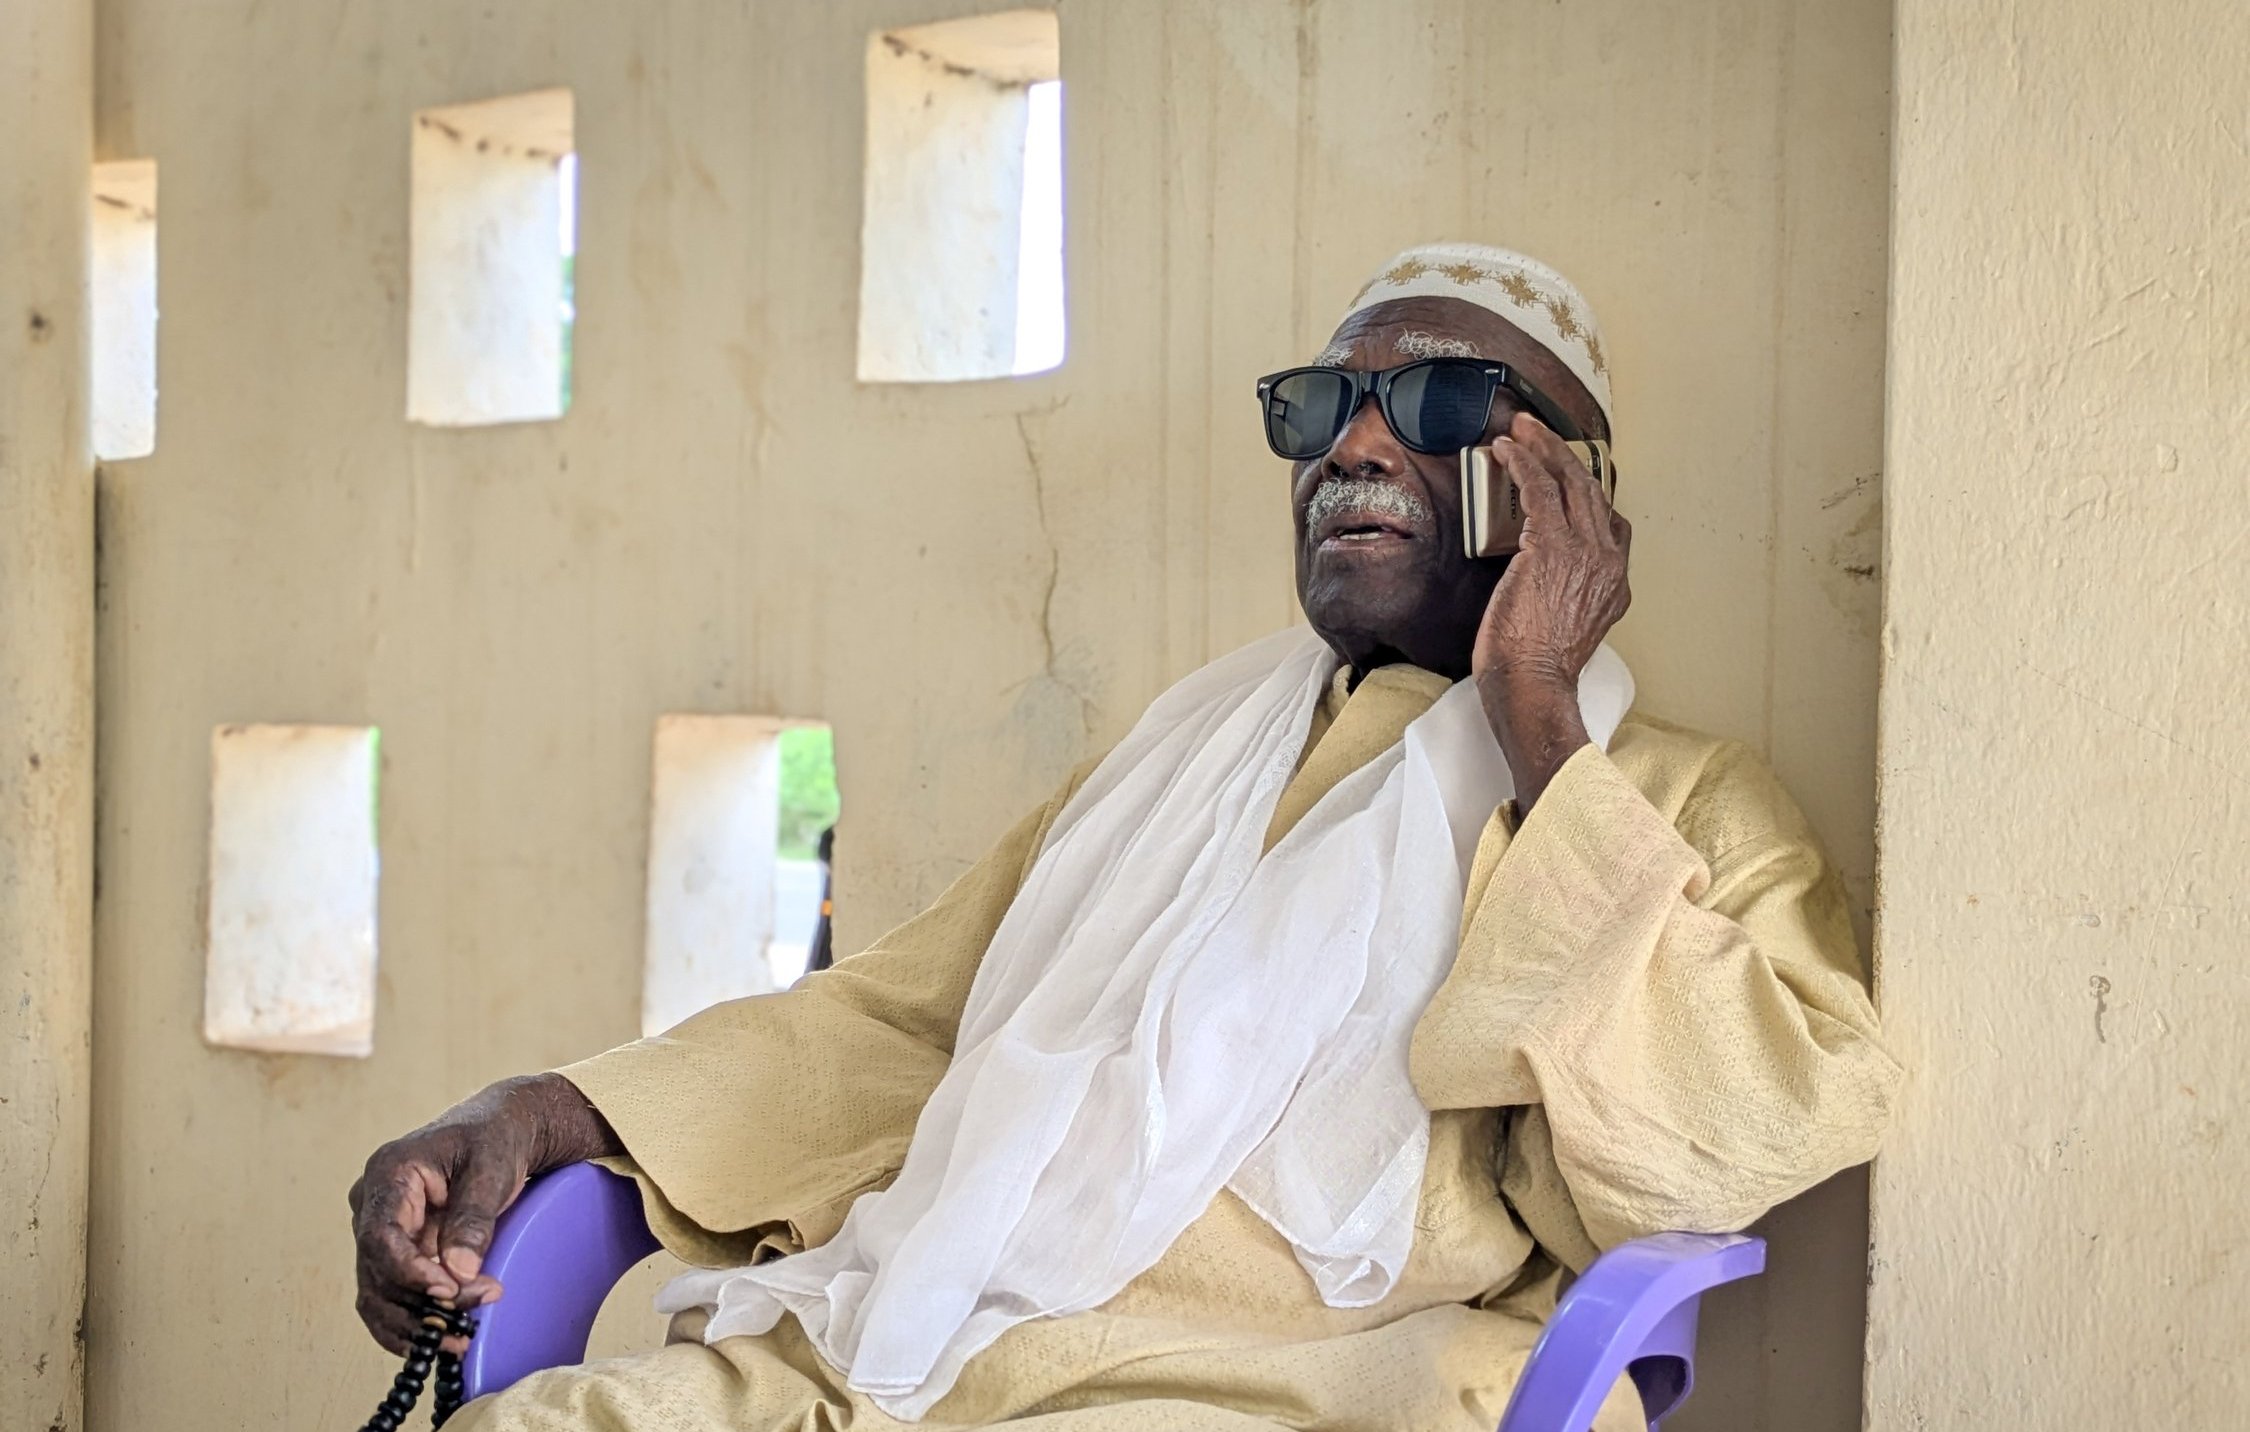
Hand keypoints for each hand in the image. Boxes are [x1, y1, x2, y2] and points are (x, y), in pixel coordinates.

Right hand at [349, 1073, 617, 1354]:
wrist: (502, 1130)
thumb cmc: (495, 1138)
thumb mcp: (492, 1168)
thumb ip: (474, 1219)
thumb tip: (459, 1273)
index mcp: (388, 1174)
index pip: (380, 1237)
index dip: (409, 1272)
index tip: (447, 1292)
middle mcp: (372, 1206)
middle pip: (377, 1273)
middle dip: (421, 1305)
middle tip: (469, 1323)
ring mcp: (380, 1232)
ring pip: (378, 1294)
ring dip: (414, 1324)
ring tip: (460, 1339)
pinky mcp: (396, 1253)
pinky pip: (391, 1297)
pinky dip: (413, 1321)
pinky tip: (443, 1336)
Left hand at [1472, 412, 1632, 808]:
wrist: (1532, 686)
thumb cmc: (1535, 670)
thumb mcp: (1565, 631)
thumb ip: (1566, 599)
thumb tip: (1542, 581)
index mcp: (1615, 585)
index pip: (1612, 525)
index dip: (1590, 495)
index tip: (1568, 479)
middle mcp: (1608, 562)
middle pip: (1593, 493)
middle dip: (1565, 458)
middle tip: (1541, 434)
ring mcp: (1584, 552)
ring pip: (1570, 482)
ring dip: (1544, 449)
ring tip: (1523, 429)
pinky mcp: (1550, 546)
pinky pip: (1539, 489)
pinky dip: (1523, 463)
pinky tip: (1506, 449)